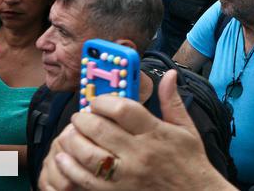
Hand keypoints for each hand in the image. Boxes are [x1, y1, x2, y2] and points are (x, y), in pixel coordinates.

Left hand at [38, 70, 232, 190]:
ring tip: (70, 133)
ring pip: (88, 154)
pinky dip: (70, 167)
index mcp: (155, 133)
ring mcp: (126, 175)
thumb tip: (170, 74)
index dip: (103, 101)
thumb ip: (172, 101)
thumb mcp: (187, 128)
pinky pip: (86, 180)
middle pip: (100, 129)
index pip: (122, 109)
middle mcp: (139, 153)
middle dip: (83, 118)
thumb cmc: (190, 160)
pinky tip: (64, 157)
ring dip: (73, 141)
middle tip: (79, 116)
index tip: (97, 101)